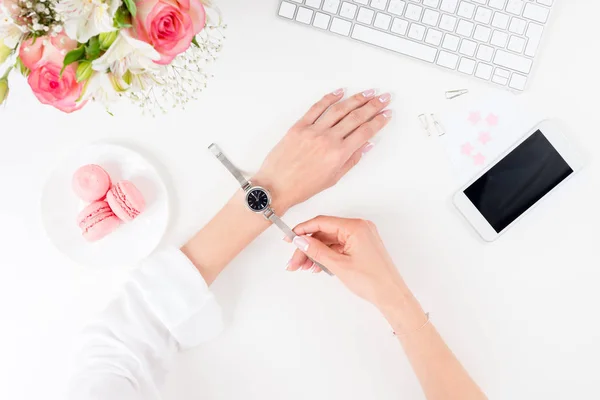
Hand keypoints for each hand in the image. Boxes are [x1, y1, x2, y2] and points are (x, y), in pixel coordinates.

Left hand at [253, 89, 391, 212]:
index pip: (365, 132)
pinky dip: (329, 98)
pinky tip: (340, 92)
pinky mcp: (299, 126)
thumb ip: (351, 160)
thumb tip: (365, 145)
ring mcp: (313, 131)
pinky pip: (317, 108)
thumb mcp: (333, 178)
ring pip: (339, 109)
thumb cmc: (301, 187)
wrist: (275, 187)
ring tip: (368, 93)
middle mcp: (328, 139)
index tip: (386, 114)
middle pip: (356, 117)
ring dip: (356, 99)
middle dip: (373, 105)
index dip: (378, 121)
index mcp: (338, 154)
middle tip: (384, 98)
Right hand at [286, 216, 425, 331]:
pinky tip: (317, 266)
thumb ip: (317, 250)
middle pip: (324, 233)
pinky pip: (339, 247)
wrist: (391, 296)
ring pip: (330, 241)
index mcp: (356, 227)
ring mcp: (361, 238)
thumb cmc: (373, 281)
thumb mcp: (338, 265)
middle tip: (295, 261)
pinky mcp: (361, 247)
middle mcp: (359, 228)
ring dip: (315, 253)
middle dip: (307, 247)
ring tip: (304, 266)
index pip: (322, 222)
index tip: (290, 238)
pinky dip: (327, 255)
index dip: (303, 230)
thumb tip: (301, 240)